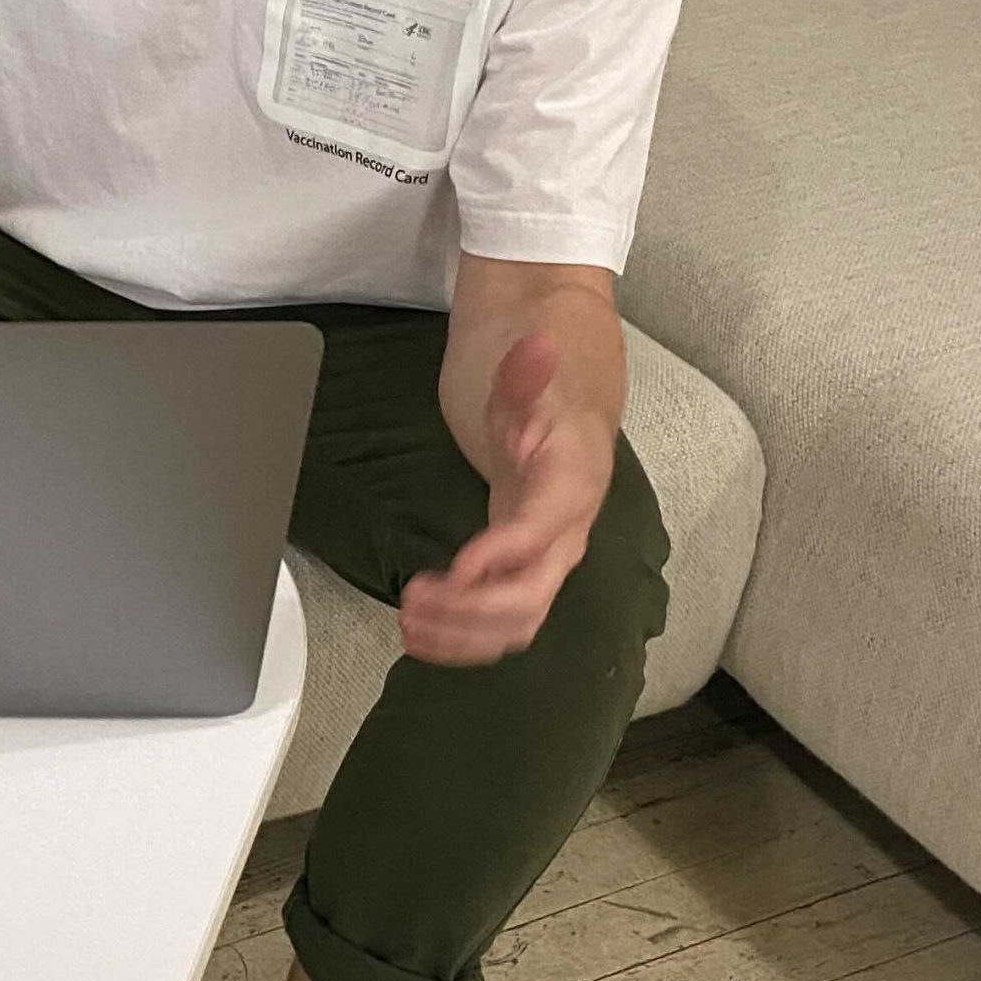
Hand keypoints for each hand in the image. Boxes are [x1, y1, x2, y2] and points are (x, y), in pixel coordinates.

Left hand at [399, 333, 613, 666]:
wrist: (565, 402)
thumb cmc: (544, 390)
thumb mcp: (528, 371)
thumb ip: (526, 370)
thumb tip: (538, 346)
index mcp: (571, 483)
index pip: (542, 528)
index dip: (504, 553)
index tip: (460, 567)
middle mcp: (567, 530)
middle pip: (533, 591)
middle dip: (475, 608)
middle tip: (415, 600)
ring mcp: (547, 553)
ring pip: (518, 617)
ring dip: (464, 631)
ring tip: (410, 626)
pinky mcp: (523, 565)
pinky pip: (505, 616)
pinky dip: (467, 634)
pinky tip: (423, 635)